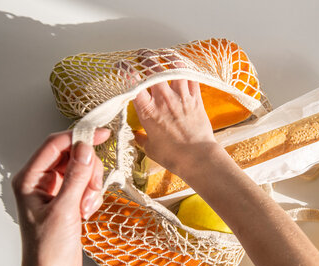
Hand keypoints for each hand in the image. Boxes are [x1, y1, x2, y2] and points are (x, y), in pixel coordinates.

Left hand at [11, 129, 109, 265]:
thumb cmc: (47, 249)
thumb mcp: (64, 210)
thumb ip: (76, 177)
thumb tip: (85, 148)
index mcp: (30, 178)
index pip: (55, 145)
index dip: (79, 137)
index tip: (102, 134)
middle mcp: (41, 180)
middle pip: (73, 156)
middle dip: (88, 173)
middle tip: (89, 193)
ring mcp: (55, 189)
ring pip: (83, 170)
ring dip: (91, 187)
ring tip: (85, 209)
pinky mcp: (68, 199)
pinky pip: (87, 184)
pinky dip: (91, 196)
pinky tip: (86, 213)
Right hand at [130, 53, 219, 176]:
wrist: (197, 157)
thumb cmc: (173, 156)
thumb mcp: (150, 148)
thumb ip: (142, 138)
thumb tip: (136, 136)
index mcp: (148, 111)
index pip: (133, 83)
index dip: (125, 70)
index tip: (121, 65)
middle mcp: (163, 99)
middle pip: (153, 69)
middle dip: (145, 58)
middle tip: (142, 55)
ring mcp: (181, 97)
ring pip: (174, 68)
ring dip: (167, 58)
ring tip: (163, 54)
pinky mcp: (196, 99)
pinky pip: (192, 76)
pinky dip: (186, 68)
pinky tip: (182, 65)